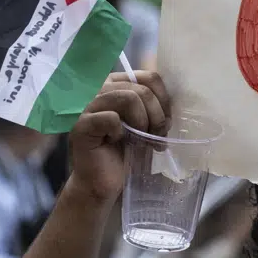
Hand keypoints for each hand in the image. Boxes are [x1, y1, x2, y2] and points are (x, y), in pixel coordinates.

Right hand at [69, 71, 169, 201]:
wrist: (105, 180)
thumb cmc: (126, 150)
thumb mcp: (146, 124)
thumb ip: (154, 106)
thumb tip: (175, 101)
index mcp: (118, 85)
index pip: (149, 77)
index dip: (164, 99)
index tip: (165, 122)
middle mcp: (100, 89)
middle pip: (141, 88)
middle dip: (157, 115)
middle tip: (157, 136)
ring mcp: (88, 106)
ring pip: (128, 98)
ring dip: (143, 121)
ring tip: (142, 140)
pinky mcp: (81, 125)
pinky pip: (110, 118)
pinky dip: (121, 131)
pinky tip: (118, 141)